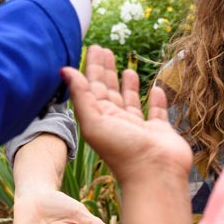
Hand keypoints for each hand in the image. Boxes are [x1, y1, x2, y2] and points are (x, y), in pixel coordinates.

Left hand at [63, 46, 193, 187]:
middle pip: (109, 90)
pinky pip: (157, 112)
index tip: (94, 48)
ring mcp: (139, 127)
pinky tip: (156, 88)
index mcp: (100, 117)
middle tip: (105, 50)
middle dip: (106, 70)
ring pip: (131, 101)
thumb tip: (63, 69)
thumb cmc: (122, 150)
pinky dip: (157, 100)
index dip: (92, 67)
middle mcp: (117, 121)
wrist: (155, 174)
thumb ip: (80, 94)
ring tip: (127, 69)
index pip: (93, 87)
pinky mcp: (160, 131)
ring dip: (128, 85)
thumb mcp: (94, 121)